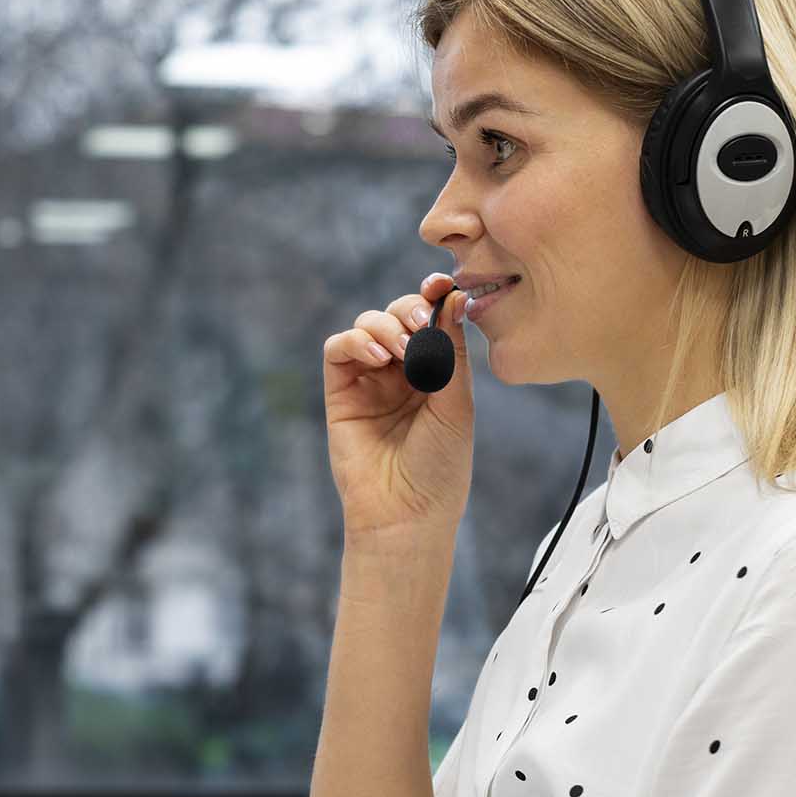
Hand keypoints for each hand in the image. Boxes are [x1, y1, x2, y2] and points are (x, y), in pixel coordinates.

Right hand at [322, 270, 474, 543]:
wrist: (406, 513)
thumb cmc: (439, 466)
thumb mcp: (457, 404)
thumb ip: (451, 351)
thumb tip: (452, 298)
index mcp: (437, 371)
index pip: (432, 320)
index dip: (434, 296)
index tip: (442, 283)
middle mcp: (401, 371)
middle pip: (399, 314)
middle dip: (410, 308)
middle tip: (421, 323)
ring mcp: (369, 380)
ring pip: (368, 324)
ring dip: (385, 326)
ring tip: (401, 352)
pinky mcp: (340, 392)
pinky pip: (338, 349)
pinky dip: (356, 341)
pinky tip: (377, 357)